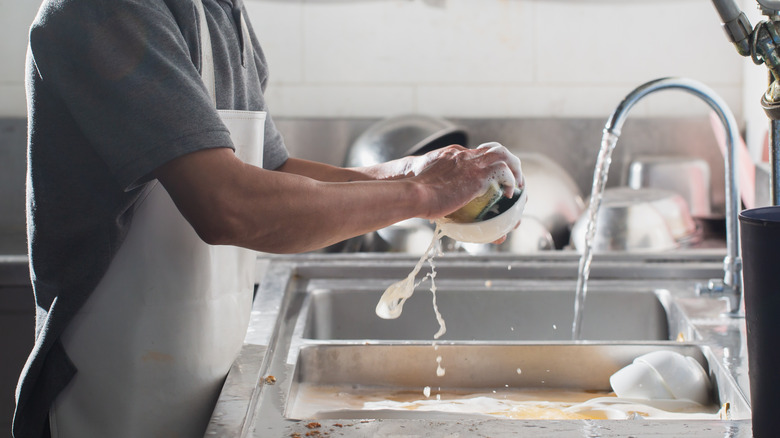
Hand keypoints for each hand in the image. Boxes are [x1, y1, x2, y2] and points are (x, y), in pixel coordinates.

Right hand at [408, 142, 523, 219]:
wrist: (413, 192)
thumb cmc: (413, 194)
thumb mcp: (425, 185)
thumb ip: (435, 189)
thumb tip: (435, 205)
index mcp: (452, 155)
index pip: (477, 153)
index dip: (488, 164)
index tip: (493, 177)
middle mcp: (464, 154)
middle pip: (495, 149)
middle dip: (508, 162)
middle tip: (514, 180)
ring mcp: (472, 163)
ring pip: (504, 155)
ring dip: (515, 170)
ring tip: (518, 186)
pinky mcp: (478, 176)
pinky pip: (504, 173)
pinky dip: (511, 182)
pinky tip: (509, 194)